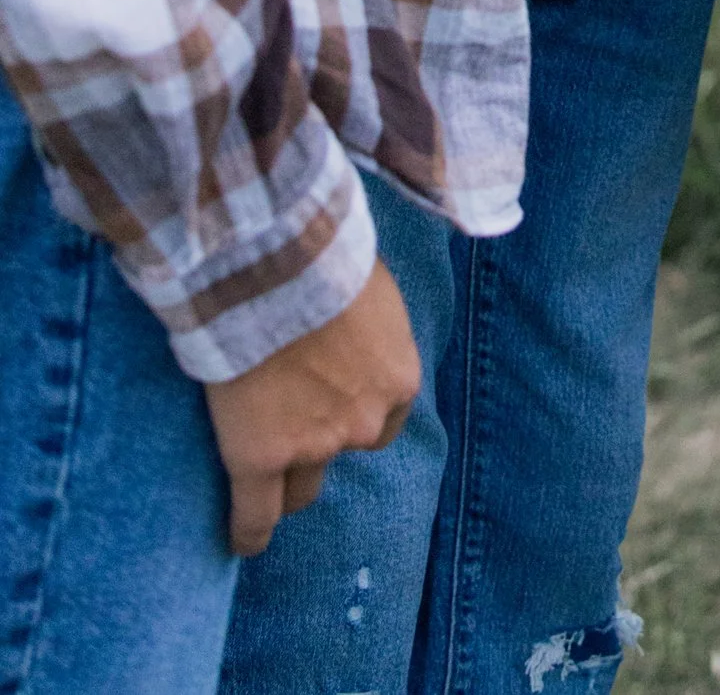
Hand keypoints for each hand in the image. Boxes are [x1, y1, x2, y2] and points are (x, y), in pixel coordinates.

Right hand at [203, 259, 420, 556]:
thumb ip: (366, 325)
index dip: (352, 419)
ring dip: (284, 484)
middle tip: (292, 437)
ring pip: (297, 490)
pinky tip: (241, 544)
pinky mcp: (259, 456)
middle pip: (340, 459)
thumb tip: (349, 320)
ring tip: (263, 490)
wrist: (279, 264)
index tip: (332, 416)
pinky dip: (248, 533)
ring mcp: (311, 445)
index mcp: (398, 381)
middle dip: (320, 451)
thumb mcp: (369, 288)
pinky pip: (254, 515)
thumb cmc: (325, 256)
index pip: (382, 423)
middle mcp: (363, 423)